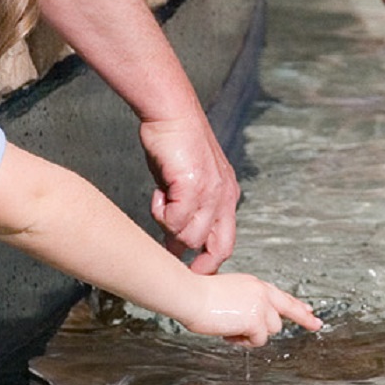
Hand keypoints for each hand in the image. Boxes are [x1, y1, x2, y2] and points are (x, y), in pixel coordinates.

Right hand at [140, 112, 239, 274]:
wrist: (171, 113)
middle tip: (170, 255)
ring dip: (169, 227)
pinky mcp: (194, 185)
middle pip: (216, 247)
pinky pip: (175, 219)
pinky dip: (160, 212)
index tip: (192, 272)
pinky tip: (157, 194)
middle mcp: (225, 196)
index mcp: (228, 196)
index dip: (210, 262)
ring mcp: (212, 192)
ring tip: (160, 203)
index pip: (226, 243)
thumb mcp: (188, 182)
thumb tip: (175, 241)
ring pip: (190, 236)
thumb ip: (187, 210)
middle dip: (194, 258)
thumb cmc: (175, 144)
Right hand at [184, 273, 322, 347]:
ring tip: (231, 328)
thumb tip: (247, 323)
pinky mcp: (256, 320)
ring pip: (271, 329)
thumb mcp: (225, 294)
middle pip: (287, 310)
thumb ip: (242, 305)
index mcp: (253, 284)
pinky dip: (243, 342)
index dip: (295, 304)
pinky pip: (258, 340)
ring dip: (253, 334)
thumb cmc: (198, 296)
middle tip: (317, 325)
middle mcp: (261, 292)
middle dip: (303, 319)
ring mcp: (261, 305)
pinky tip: (229, 333)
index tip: (308, 310)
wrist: (191, 295)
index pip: (279, 295)